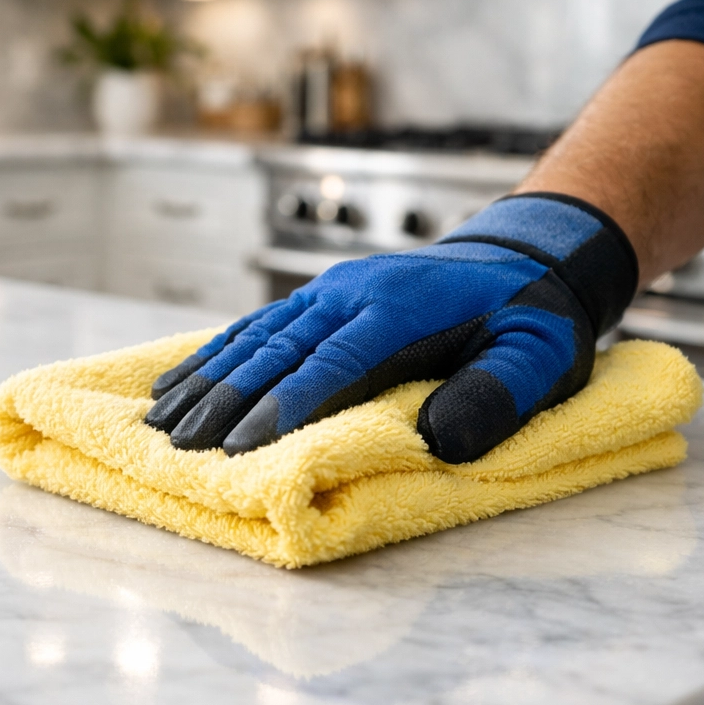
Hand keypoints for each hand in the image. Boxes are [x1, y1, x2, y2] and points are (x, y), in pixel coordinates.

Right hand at [146, 193, 636, 463]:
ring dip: (208, 379)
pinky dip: (216, 354)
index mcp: (400, 310)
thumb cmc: (531, 318)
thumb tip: (438, 440)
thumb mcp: (541, 354)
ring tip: (162, 421)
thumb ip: (498, 392)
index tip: (239, 449)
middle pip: (278, 351)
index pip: (333, 365)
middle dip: (225, 401)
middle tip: (179, 448)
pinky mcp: (322, 296)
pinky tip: (183, 379)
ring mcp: (332, 290)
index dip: (285, 407)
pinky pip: (259, 324)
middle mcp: (352, 293)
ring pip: (256, 336)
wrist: (523, 255)